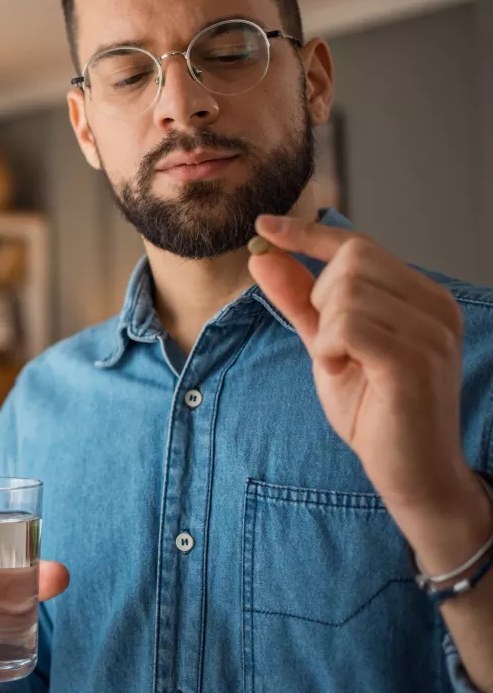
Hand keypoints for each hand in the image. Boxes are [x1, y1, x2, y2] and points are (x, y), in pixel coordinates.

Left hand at [248, 214, 474, 526]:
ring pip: (347, 292)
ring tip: (342, 363)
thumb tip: (263, 255)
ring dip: (326, 330)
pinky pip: (348, 325)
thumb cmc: (375, 411)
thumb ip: (298, 299)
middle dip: (321, 297)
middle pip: (351, 261)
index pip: (359, 245)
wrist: (413, 474)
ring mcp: (431, 332)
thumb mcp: (327, 346)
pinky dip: (329, 346)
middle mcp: (435, 307)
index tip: (264, 225)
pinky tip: (341, 370)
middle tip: (331, 344)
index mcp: (422, 297)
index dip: (307, 233)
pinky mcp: (415, 360)